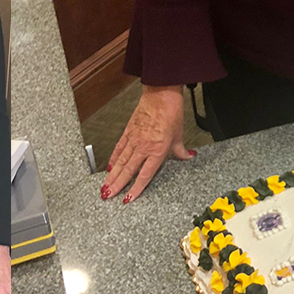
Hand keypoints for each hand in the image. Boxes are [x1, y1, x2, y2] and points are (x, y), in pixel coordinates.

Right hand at [102, 85, 193, 203]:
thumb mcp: (179, 135)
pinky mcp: (128, 131)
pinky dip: (113, 158)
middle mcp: (143, 147)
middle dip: (117, 185)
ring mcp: (134, 139)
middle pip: (128, 170)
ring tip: (105, 186)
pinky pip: (119, 148)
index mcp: (157, 151)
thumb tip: (188, 156)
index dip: (136, 189)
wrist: (161, 95)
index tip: (128, 199)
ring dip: (112, 175)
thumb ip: (181, 151)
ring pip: (120, 161)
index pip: (144, 175)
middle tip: (108, 196)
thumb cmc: (171, 113)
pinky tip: (109, 167)